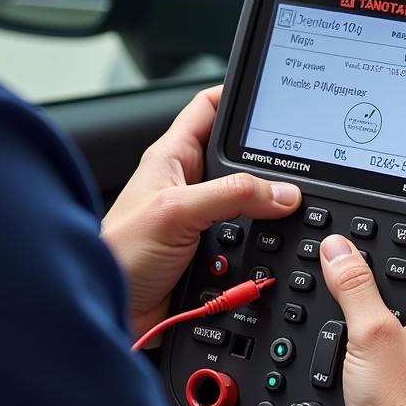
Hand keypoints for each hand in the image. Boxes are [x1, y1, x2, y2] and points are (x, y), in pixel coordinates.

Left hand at [101, 87, 301, 338]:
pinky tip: (268, 253)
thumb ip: (231, 195)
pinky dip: (260, 249)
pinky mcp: (209, 254)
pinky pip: (247, 242)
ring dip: (264, 214)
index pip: (209, 109)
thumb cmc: (118, 254)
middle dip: (266, 164)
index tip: (272, 94)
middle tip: (296, 167)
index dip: (237, 96)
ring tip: (283, 212)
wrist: (109, 311)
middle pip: (239, 160)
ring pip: (248, 204)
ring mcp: (200, 220)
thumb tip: (281, 192)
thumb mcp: (176, 211)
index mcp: (173, 158)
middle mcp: (188, 185)